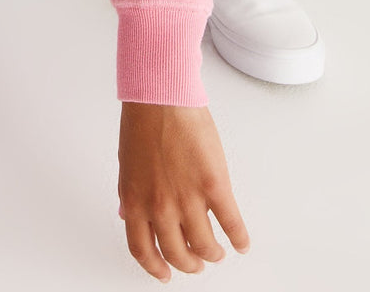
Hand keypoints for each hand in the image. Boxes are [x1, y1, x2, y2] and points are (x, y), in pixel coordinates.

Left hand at [117, 103, 249, 281]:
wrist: (162, 95)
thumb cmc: (143, 120)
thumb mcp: (127, 163)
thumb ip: (130, 193)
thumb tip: (128, 214)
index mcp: (135, 201)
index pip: (143, 249)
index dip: (155, 267)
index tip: (165, 274)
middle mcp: (160, 206)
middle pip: (176, 252)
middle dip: (188, 263)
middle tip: (196, 263)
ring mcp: (187, 198)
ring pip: (204, 244)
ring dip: (212, 253)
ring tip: (217, 253)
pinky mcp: (213, 185)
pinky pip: (230, 222)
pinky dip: (238, 237)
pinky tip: (242, 243)